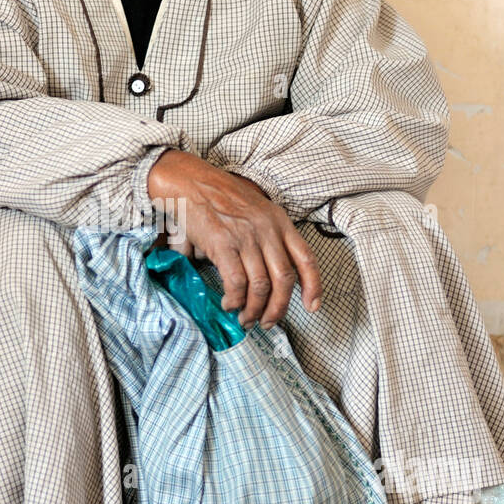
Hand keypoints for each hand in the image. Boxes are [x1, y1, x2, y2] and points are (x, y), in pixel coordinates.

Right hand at [146, 149, 320, 328]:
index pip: (306, 258)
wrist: (189, 181)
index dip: (314, 286)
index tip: (313, 306)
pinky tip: (229, 303)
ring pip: (261, 286)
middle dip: (278, 308)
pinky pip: (237, 283)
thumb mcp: (254, 210)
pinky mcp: (224, 244)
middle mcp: (268, 229)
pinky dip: (235, 300)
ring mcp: (246, 237)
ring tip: (246, 318)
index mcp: (280, 221)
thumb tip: (259, 272)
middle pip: (285, 280)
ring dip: (254, 309)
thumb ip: (263, 240)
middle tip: (268, 322)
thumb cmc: (218, 196)